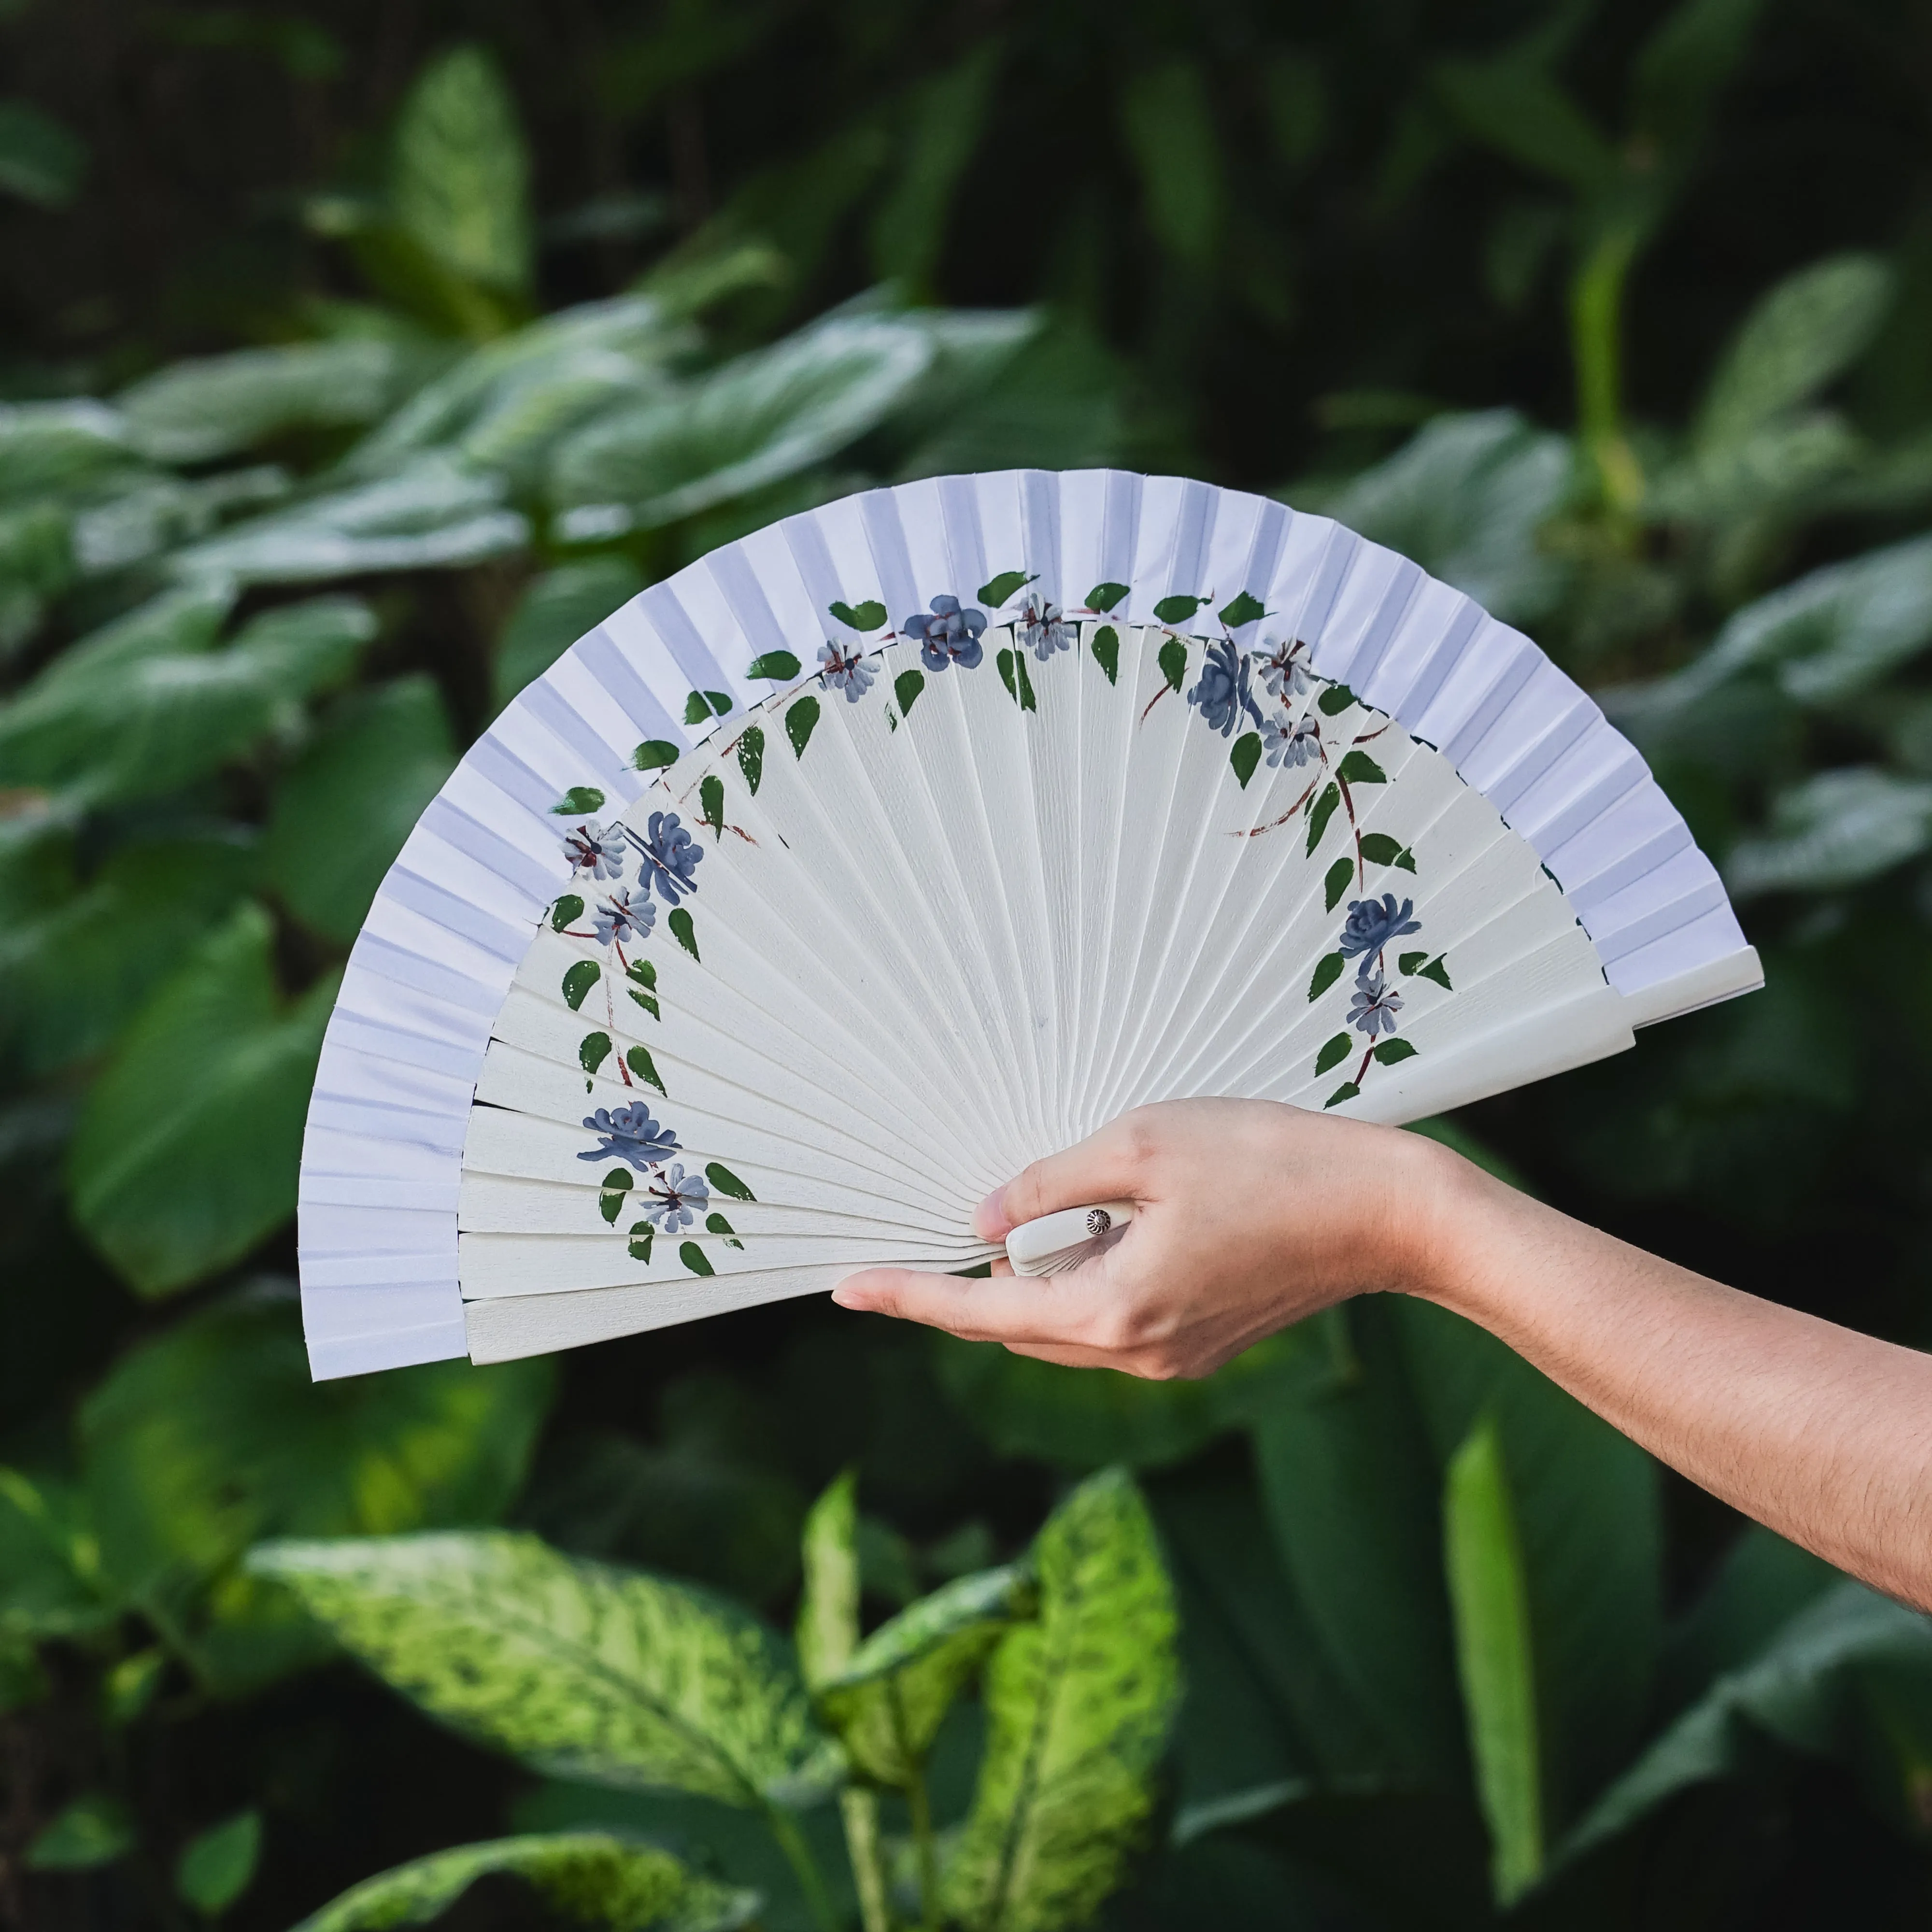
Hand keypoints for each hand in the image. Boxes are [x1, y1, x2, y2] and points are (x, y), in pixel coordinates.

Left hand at [831, 1098, 1454, 1378]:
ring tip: (1034, 1220)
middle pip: (1016, 1329)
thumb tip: (984, 1223)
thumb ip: (1049, 1184)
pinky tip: (1102, 1229)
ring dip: (1035, 1280)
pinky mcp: (1204, 1343)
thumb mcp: (1145, 1145)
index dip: (905, 1298)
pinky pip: (1114, 1319)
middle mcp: (1138, 1353)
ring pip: (1065, 1326)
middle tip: (925, 1246)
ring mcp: (1175, 1357)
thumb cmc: (1274, 1165)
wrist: (1391, 1215)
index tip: (846, 1289)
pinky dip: (1085, 1281)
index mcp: (1113, 1310)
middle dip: (968, 1290)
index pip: (978, 1314)